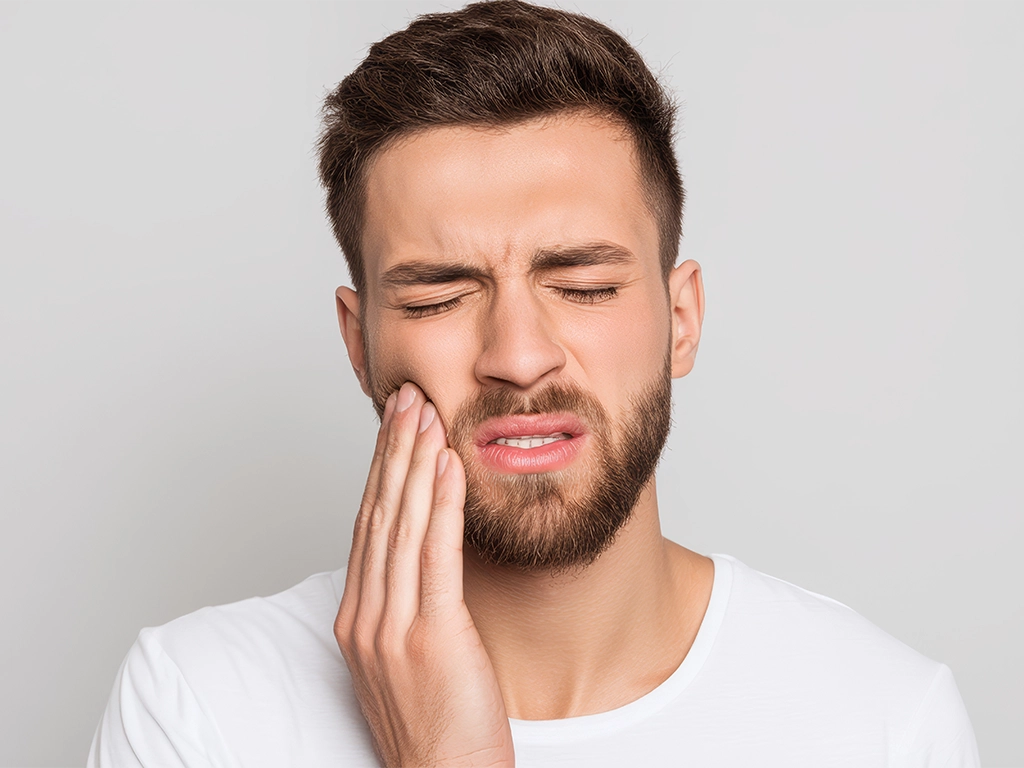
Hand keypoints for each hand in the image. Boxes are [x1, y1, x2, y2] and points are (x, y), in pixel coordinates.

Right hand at [335, 382, 514, 767]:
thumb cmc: (436, 724)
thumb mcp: (409, 657)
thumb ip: (408, 604)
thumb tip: (427, 555)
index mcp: (357, 619)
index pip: (367, 527)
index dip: (379, 471)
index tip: (393, 427)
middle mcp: (365, 617)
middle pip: (377, 515)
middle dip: (392, 451)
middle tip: (406, 399)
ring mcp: (391, 628)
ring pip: (400, 526)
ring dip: (414, 463)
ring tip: (426, 413)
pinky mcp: (429, 637)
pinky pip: (434, 556)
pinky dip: (440, 505)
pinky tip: (448, 465)